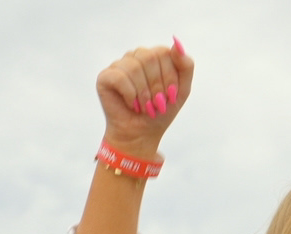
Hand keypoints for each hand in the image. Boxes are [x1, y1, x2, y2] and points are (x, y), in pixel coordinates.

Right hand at [95, 40, 194, 161]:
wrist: (141, 134)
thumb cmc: (161, 112)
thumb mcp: (182, 90)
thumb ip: (186, 65)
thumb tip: (176, 42)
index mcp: (154, 56)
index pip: (164, 52)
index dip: (169, 77)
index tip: (169, 96)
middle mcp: (136, 56)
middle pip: (149, 57)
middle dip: (156, 86)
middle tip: (157, 104)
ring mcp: (119, 65)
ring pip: (134, 67)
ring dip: (143, 93)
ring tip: (144, 107)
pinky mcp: (105, 77)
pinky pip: (119, 77)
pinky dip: (129, 94)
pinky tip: (131, 104)